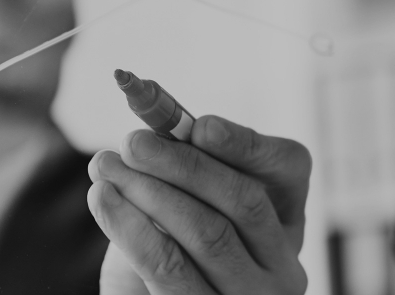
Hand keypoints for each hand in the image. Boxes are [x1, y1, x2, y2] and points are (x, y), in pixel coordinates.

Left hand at [88, 115, 311, 294]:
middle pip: (246, 200)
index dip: (248, 144)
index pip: (291, 168)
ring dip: (150, 191)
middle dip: (184, 164)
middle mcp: (283, 264)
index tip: (200, 126)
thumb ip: (180, 176)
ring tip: (106, 168)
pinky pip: (171, 267)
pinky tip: (104, 199)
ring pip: (209, 232)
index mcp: (286, 223)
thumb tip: (150, 136)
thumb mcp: (180, 212)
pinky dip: (132, 228)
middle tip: (133, 143)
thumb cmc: (166, 258)